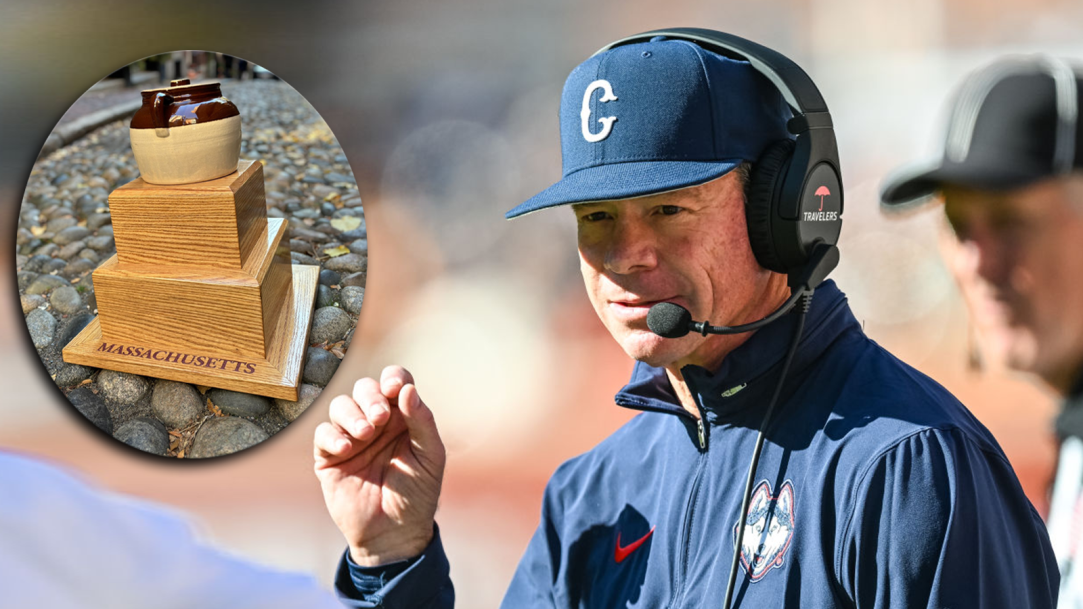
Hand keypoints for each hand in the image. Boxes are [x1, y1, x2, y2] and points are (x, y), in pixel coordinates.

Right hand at [314, 365, 445, 566]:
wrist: (394, 534)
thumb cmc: (417, 494)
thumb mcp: (430, 457)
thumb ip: (422, 422)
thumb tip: (407, 390)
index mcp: (403, 417)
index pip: (395, 382)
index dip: (393, 378)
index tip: (394, 389)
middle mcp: (376, 422)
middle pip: (364, 387)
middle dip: (370, 397)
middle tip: (379, 418)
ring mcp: (351, 438)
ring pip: (340, 405)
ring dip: (351, 415)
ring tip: (365, 435)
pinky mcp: (329, 457)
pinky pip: (322, 433)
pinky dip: (332, 436)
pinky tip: (347, 450)